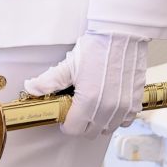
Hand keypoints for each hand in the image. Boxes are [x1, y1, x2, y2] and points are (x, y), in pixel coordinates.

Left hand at [22, 31, 149, 137]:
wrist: (122, 34)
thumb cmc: (97, 47)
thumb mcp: (69, 64)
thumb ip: (49, 80)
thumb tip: (30, 88)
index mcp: (89, 100)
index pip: (74, 129)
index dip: (66, 125)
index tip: (65, 116)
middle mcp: (107, 108)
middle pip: (90, 132)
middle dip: (81, 124)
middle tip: (77, 110)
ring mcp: (123, 107)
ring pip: (107, 128)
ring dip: (98, 122)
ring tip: (93, 107)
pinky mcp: (135, 102)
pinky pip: (125, 121)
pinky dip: (117, 118)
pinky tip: (110, 106)